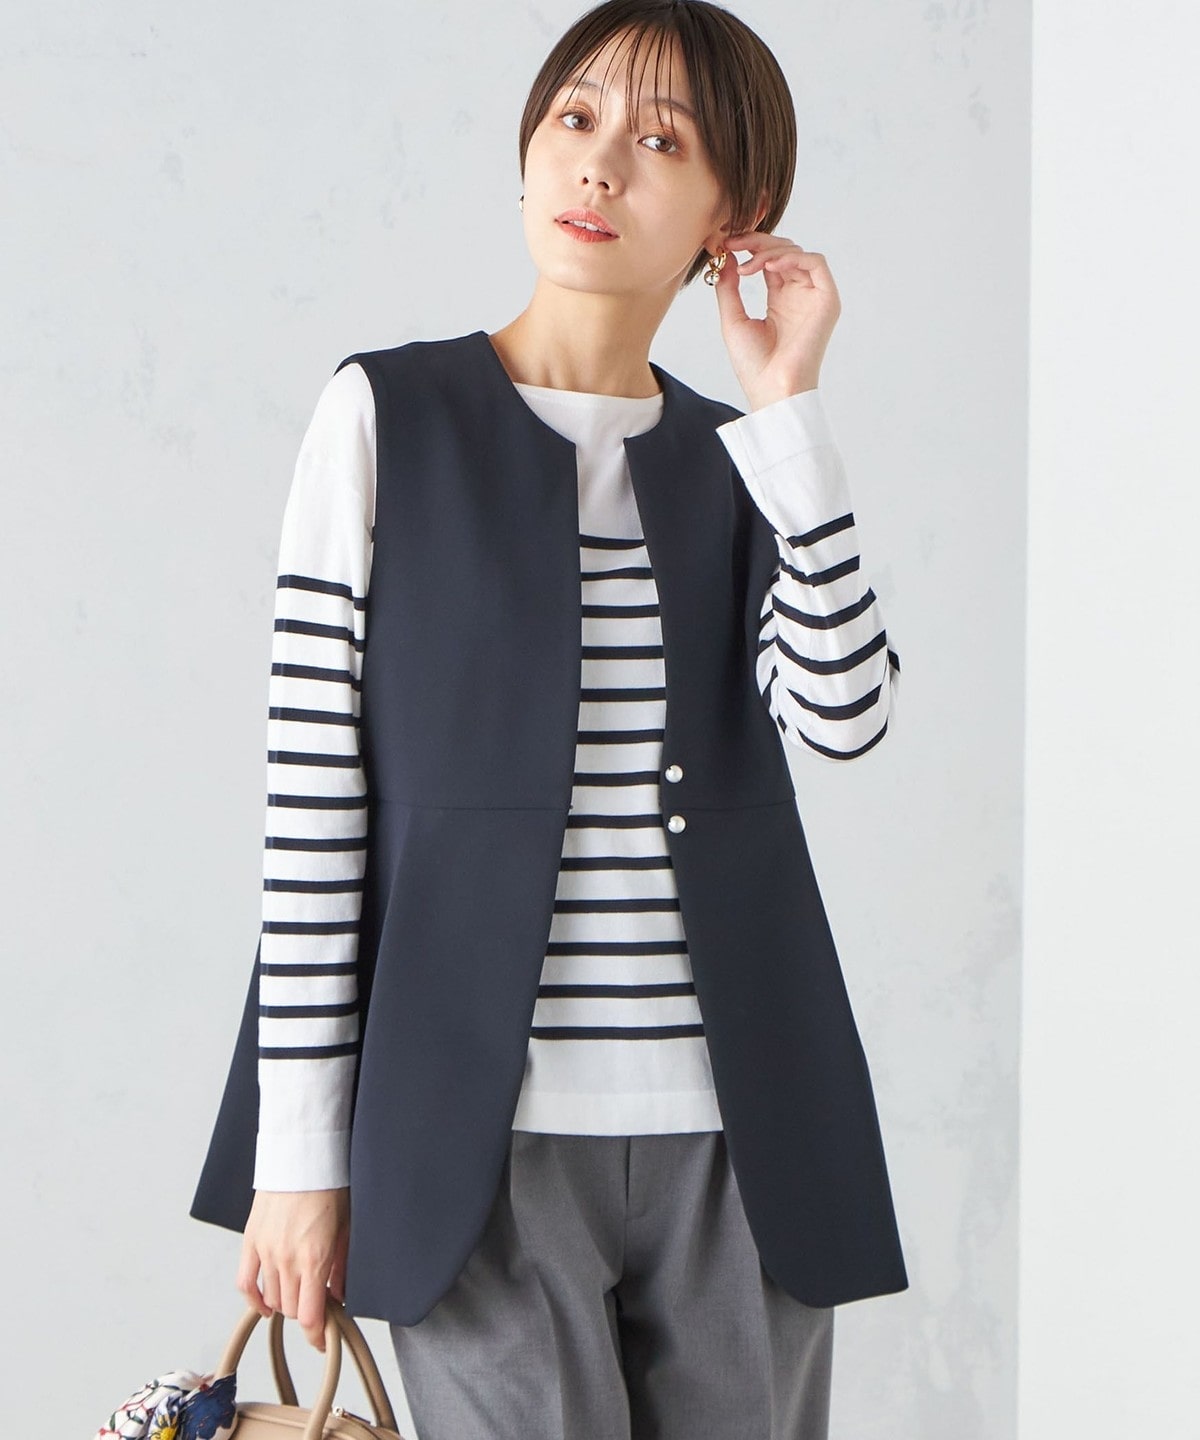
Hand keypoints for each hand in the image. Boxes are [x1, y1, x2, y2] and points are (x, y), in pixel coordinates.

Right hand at [237, 1187, 350, 1352]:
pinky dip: (255, 1300)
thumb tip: (340, 1295)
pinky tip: (265, 1305)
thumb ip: (342, 1267)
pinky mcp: (250, 1242)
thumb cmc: (328, 1187)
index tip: (324, 1340)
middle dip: (306, 1312)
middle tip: (318, 1305)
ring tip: (300, 1293)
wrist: (302, 1158)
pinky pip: (245, 1283)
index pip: (310, 1316)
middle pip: (291, 1309)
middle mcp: (287, 1260)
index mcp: (314, 1259)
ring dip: (286, 1303)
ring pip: (271, 1298)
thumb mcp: (346, 1228)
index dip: (317, 1335)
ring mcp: (266, 1252)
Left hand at [710, 231, 841, 408]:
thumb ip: (729, 288)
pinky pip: (816, 264)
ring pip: (798, 253)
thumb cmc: (754, 366)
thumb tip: (725, 257)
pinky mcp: (827, 301)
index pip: (768, 261)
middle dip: (757, 242)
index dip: (749, 248)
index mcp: (779, 300)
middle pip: (784, 251)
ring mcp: (813, 297)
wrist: (772, 389)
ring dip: (771, 251)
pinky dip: (793, 258)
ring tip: (749, 266)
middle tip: (733, 243)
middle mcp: (798, 296)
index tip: (726, 243)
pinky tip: (769, 267)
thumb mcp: (733, 319)